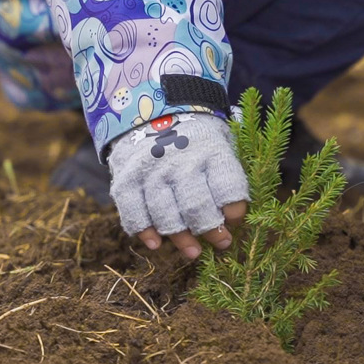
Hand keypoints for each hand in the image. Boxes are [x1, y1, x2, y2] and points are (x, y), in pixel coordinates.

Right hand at [108, 114, 248, 259]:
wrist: (150, 111)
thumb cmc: (196, 137)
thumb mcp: (221, 140)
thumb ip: (230, 172)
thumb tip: (237, 215)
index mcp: (211, 149)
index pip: (227, 184)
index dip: (234, 208)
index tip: (235, 220)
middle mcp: (180, 160)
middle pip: (196, 205)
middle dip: (211, 230)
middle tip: (221, 243)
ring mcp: (151, 170)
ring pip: (165, 213)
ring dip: (180, 238)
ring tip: (193, 253)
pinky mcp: (126, 178)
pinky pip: (132, 210)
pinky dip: (143, 230)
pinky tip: (156, 243)